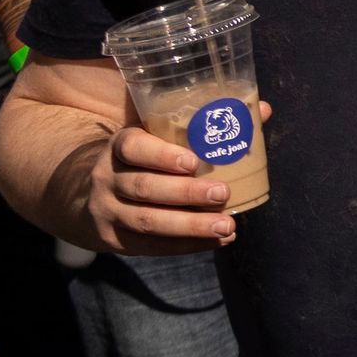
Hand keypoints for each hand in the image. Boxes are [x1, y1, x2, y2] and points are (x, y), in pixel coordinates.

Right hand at [80, 115, 248, 254]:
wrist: (95, 195)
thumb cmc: (145, 159)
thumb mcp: (160, 137)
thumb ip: (205, 126)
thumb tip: (261, 110)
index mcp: (120, 146)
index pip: (132, 147)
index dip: (161, 155)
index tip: (193, 162)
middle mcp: (107, 178)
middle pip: (144, 187)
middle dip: (186, 193)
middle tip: (223, 193)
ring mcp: (107, 211)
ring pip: (147, 220)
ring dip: (191, 225)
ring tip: (227, 226)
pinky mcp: (115, 239)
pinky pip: (151, 246)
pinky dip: (187, 245)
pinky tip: (218, 241)